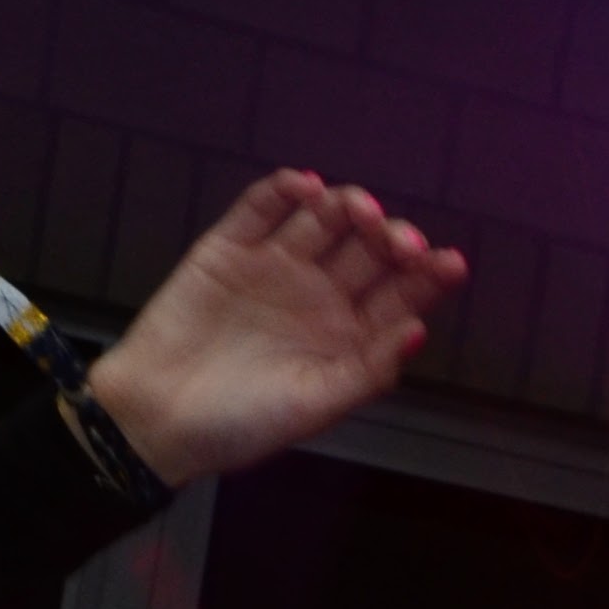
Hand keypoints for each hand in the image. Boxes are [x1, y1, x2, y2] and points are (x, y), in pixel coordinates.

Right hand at [81, 172, 464, 485]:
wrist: (158, 418)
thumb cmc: (242, 422)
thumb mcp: (316, 404)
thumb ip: (369, 369)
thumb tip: (418, 330)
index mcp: (351, 336)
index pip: (400, 296)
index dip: (427, 278)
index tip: (450, 263)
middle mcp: (320, 296)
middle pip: (368, 251)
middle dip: (390, 237)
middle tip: (397, 240)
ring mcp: (275, 268)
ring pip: (321, 222)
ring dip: (345, 207)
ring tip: (355, 209)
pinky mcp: (228, 249)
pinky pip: (259, 211)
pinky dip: (282, 192)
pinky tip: (305, 186)